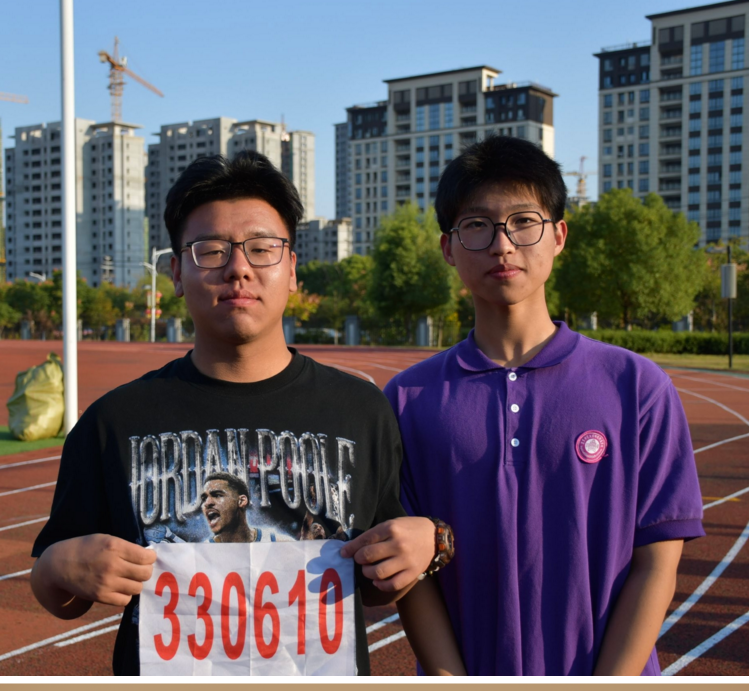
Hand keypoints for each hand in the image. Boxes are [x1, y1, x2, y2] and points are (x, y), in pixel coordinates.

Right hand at [33, 534, 156, 612]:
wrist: (59, 565)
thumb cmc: (86, 548)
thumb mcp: (106, 539)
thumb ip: (126, 547)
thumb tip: (148, 556)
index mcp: (115, 547)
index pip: (146, 557)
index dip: (150, 557)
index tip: (147, 556)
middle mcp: (112, 565)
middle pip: (145, 573)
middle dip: (146, 570)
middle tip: (139, 568)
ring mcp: (106, 583)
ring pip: (137, 588)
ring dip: (136, 583)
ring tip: (129, 577)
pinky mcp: (100, 596)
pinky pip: (125, 600)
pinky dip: (126, 595)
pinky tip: (120, 587)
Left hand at [340, 517, 434, 590]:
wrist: (434, 536)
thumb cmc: (409, 528)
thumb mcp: (392, 523)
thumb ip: (375, 534)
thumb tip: (353, 547)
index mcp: (391, 528)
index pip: (365, 540)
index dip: (351, 548)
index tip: (344, 553)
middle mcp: (398, 544)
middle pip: (368, 556)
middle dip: (358, 560)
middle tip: (359, 560)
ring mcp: (406, 560)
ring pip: (378, 572)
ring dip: (367, 573)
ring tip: (368, 570)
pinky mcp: (412, 573)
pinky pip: (392, 585)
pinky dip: (381, 585)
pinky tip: (378, 581)